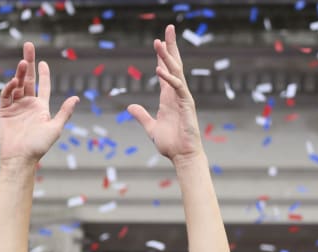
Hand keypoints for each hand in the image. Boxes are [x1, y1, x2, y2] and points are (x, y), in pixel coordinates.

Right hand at [0, 42, 78, 165]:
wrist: (20, 158)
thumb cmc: (39, 146)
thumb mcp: (55, 128)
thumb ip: (64, 112)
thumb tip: (76, 97)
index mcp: (41, 107)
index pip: (42, 85)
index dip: (43, 73)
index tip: (43, 61)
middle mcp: (28, 105)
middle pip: (28, 79)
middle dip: (28, 63)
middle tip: (28, 46)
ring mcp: (15, 107)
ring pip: (17, 84)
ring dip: (20, 73)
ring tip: (23, 63)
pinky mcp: (4, 112)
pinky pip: (6, 96)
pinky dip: (9, 87)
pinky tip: (14, 81)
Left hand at [126, 25, 203, 164]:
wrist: (182, 156)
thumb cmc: (170, 143)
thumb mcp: (151, 127)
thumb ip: (141, 115)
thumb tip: (130, 106)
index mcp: (168, 97)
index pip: (165, 71)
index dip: (162, 56)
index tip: (159, 41)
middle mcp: (176, 94)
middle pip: (174, 65)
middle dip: (170, 47)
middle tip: (168, 28)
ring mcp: (182, 98)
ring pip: (176, 72)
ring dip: (167, 57)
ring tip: (159, 42)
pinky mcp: (186, 105)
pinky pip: (177, 88)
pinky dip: (168, 78)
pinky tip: (159, 70)